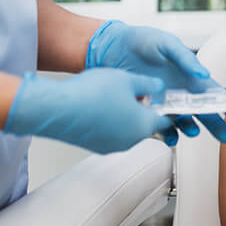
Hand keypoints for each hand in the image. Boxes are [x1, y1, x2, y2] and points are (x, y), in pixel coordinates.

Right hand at [4, 68, 173, 153]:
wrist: (55, 107)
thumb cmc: (90, 94)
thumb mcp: (128, 79)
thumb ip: (149, 84)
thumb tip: (158, 87)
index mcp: (143, 125)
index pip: (167, 121)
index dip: (170, 109)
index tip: (170, 103)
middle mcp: (130, 140)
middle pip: (146, 125)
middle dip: (145, 110)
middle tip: (138, 93)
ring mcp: (111, 145)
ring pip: (127, 129)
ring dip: (126, 115)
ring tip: (114, 95)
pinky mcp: (94, 145)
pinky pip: (110, 133)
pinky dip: (110, 122)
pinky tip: (99, 105)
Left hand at [86, 21, 225, 143]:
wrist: (110, 48)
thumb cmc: (141, 41)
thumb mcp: (166, 44)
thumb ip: (185, 58)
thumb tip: (203, 73)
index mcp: (191, 76)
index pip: (218, 95)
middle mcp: (182, 92)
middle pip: (206, 113)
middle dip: (218, 126)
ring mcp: (166, 103)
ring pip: (186, 123)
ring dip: (192, 129)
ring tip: (193, 132)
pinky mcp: (149, 110)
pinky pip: (162, 128)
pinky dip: (168, 135)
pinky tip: (170, 137)